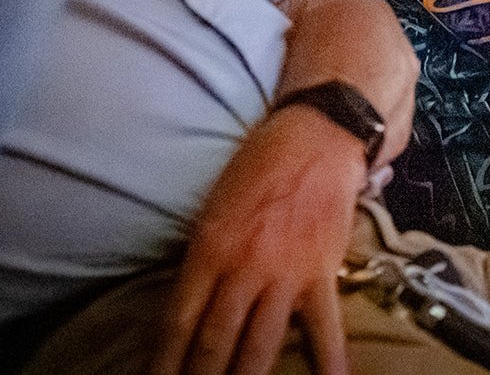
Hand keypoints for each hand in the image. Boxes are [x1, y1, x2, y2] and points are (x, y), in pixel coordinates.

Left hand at [152, 108, 364, 374]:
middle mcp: (242, 268)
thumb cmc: (260, 165)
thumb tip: (186, 308)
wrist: (317, 137)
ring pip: (259, 345)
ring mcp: (284, 274)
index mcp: (208, 250)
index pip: (175, 324)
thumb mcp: (214, 208)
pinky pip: (325, 328)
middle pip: (213, 344)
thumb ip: (202, 259)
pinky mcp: (322, 274)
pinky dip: (327, 362)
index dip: (162, 365)